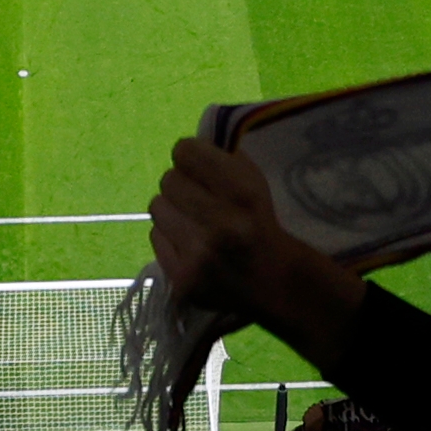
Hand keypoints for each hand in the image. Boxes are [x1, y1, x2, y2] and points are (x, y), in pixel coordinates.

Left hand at [147, 134, 371, 358]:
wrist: (274, 282)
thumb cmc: (262, 223)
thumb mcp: (256, 183)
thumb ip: (223, 159)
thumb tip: (186, 147)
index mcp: (242, 193)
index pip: (185, 152)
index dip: (191, 156)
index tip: (198, 165)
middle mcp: (219, 224)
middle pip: (168, 179)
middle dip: (181, 184)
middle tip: (196, 196)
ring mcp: (198, 255)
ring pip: (157, 207)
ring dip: (172, 210)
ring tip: (192, 220)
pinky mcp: (182, 278)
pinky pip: (156, 236)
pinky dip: (170, 236)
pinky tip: (190, 243)